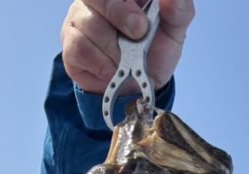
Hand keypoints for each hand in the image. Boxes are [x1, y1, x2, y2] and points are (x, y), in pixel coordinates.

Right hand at [61, 0, 194, 94]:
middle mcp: (98, 0)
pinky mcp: (70, 44)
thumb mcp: (173, 32)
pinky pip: (80, 47)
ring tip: (125, 59)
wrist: (138, 90)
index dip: (124, 2)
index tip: (143, 17)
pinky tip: (111, 68)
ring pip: (89, 23)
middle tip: (139, 33)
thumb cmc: (154, 53)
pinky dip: (101, 63)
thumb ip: (177, 10)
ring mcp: (80, 19)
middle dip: (119, 13)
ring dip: (114, 48)